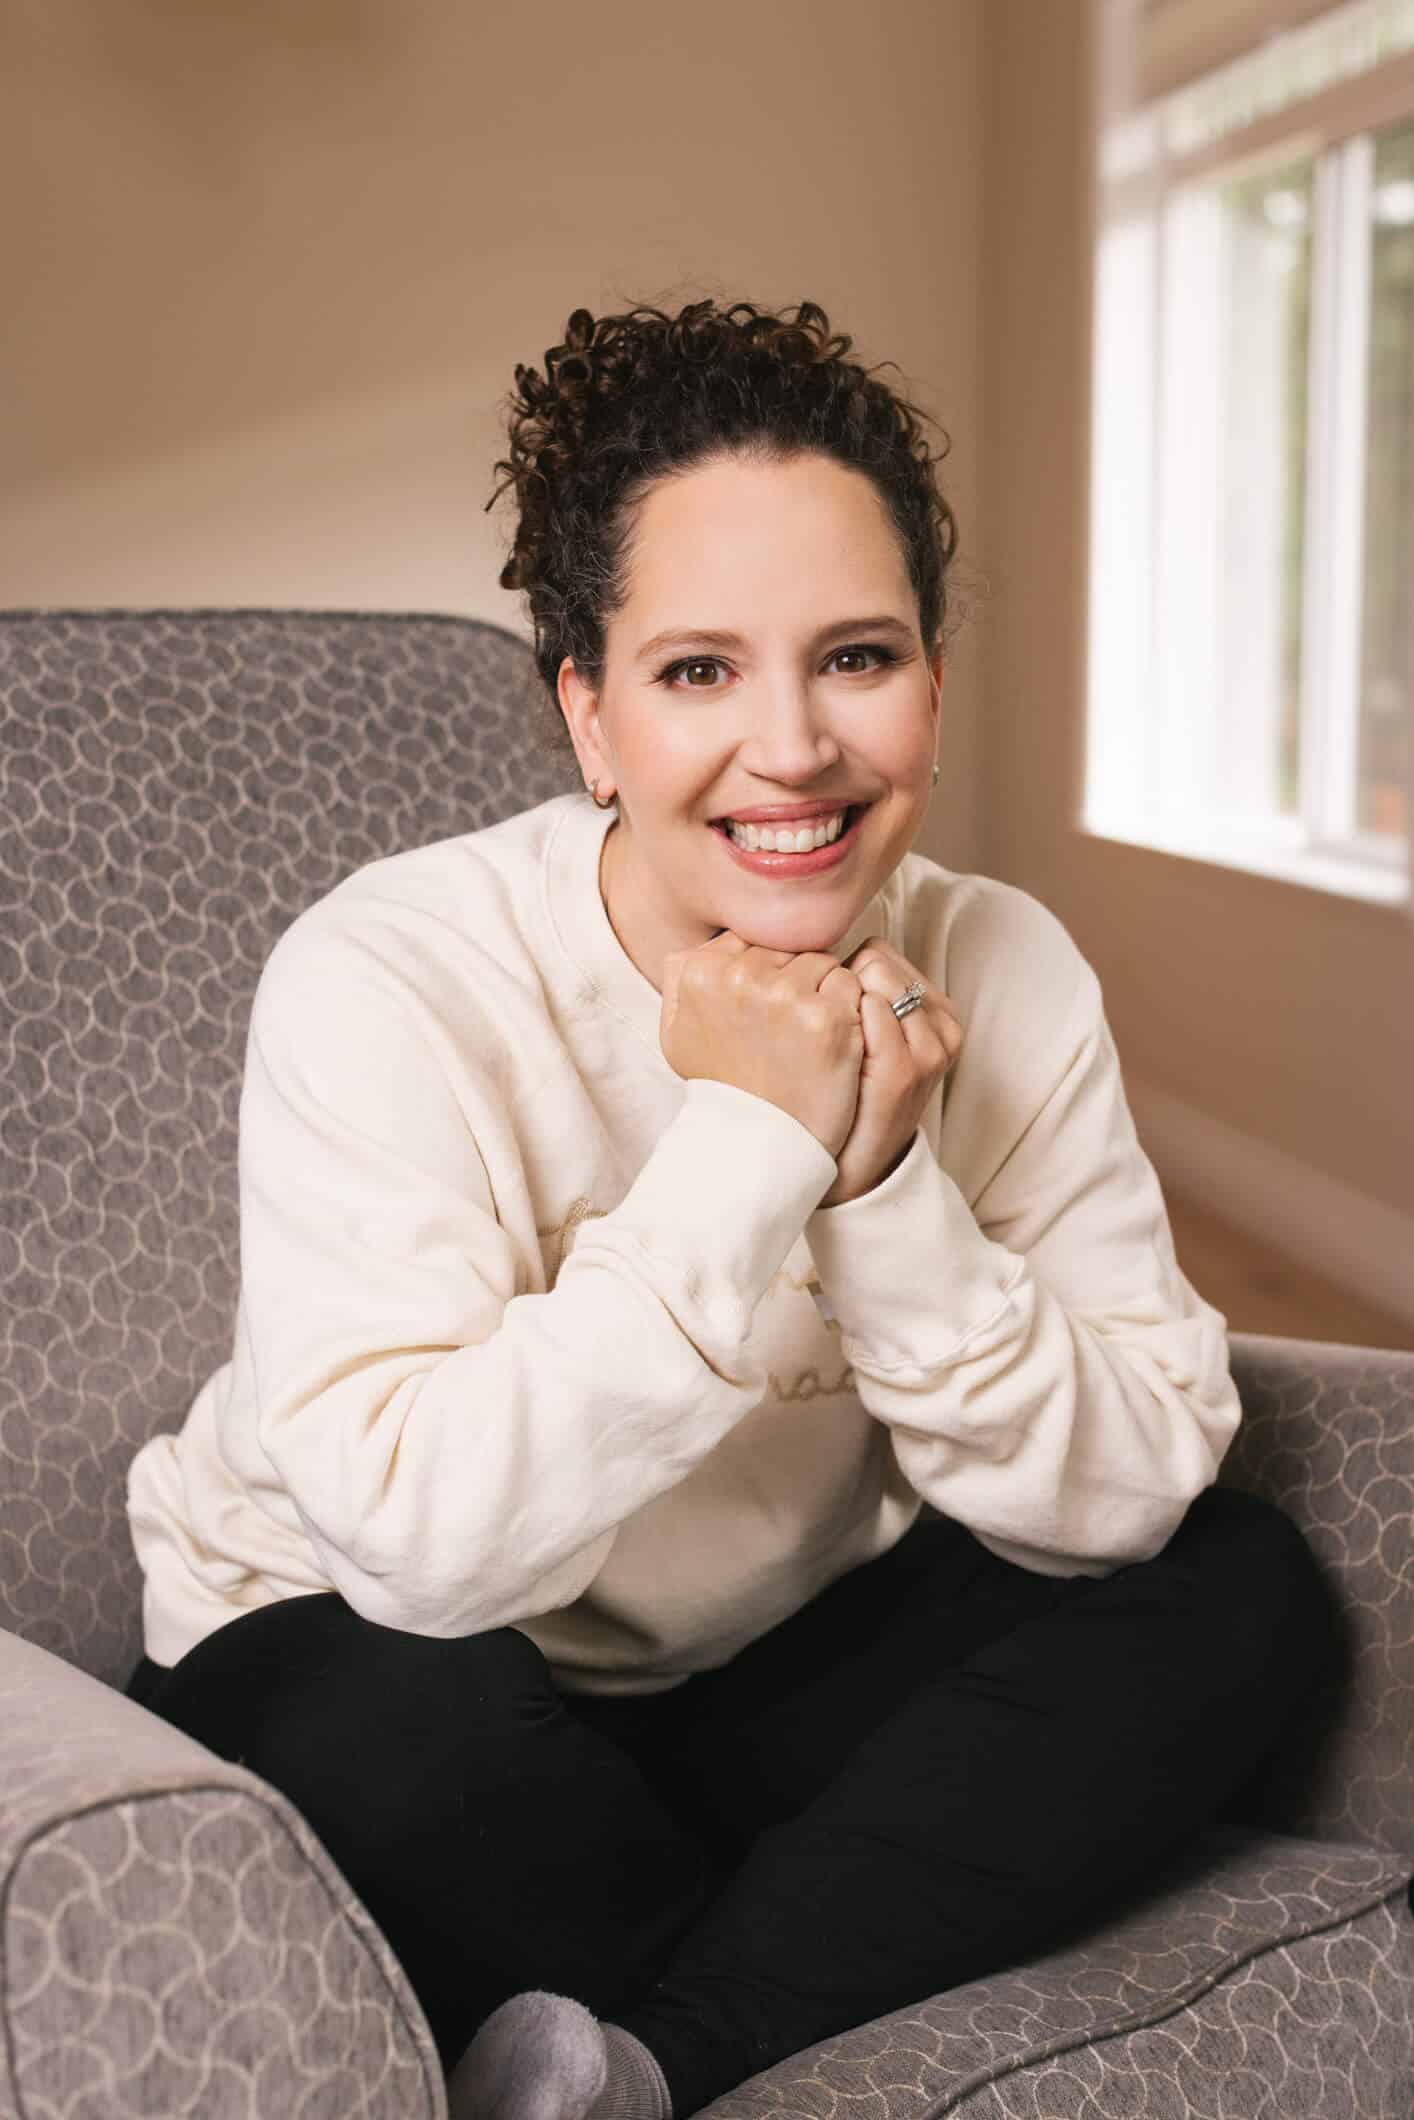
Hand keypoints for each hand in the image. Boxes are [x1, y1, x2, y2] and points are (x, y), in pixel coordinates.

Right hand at [660, 930, 866, 1158]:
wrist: (758, 1139)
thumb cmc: (723, 1085)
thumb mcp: (677, 1032)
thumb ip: (681, 978)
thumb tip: (698, 948)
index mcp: (701, 973)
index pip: (755, 940)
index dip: (769, 974)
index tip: (765, 1012)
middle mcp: (740, 976)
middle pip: (791, 948)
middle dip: (797, 980)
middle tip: (789, 1029)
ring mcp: (786, 995)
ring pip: (825, 963)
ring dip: (826, 994)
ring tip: (808, 1038)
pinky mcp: (827, 1017)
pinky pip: (852, 987)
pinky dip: (850, 1012)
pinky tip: (832, 1044)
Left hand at [817, 937, 963, 1207]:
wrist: (846, 1167)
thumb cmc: (843, 1094)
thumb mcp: (862, 1039)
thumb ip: (854, 993)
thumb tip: (804, 943)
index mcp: (936, 1012)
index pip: (878, 950)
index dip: (837, 972)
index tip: (817, 1006)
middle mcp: (942, 1025)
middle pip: (875, 958)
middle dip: (836, 981)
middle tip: (814, 1024)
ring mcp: (928, 1048)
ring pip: (873, 978)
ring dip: (835, 1001)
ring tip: (819, 1042)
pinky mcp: (904, 1071)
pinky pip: (868, 1010)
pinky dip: (840, 1022)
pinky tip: (822, 1053)